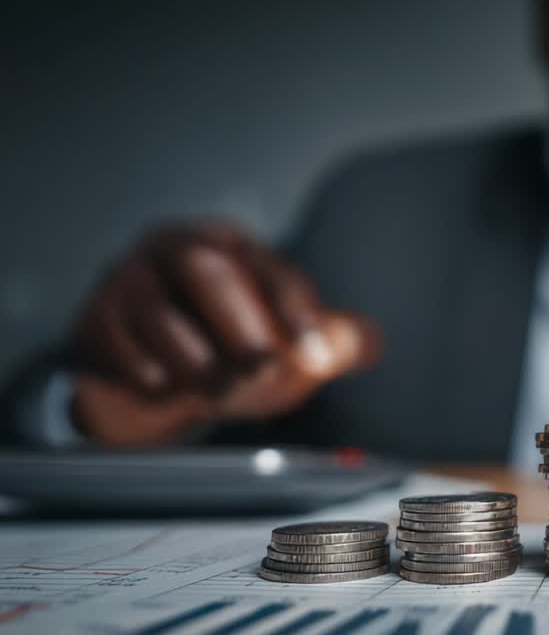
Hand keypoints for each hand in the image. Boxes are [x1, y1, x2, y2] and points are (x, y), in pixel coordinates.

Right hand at [68, 221, 379, 444]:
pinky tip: (166, 390)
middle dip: (241, 328)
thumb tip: (368, 342)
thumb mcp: (286, 347)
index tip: (319, 356)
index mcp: (235, 245)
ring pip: (154, 309)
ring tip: (218, 389)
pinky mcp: (92, 319)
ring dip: (194, 358)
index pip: (273, 269)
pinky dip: (145, 372)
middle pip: (207, 272)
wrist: (150, 380)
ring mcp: (127, 280)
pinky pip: (112, 342)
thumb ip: (330, 343)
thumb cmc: (228, 350)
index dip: (299, 313)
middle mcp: (177, 249)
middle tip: (263, 371)